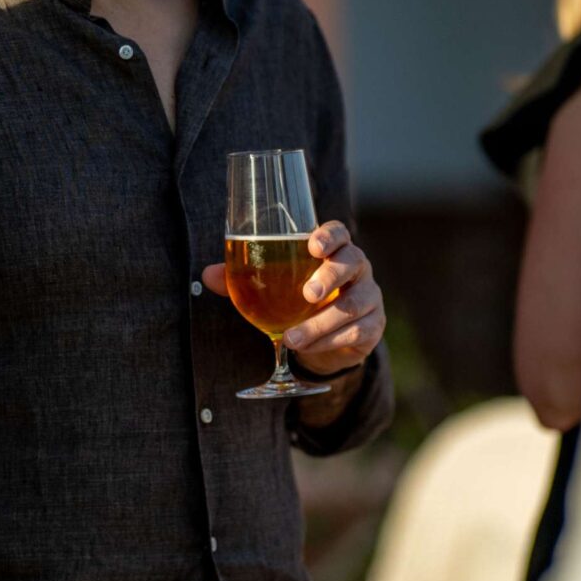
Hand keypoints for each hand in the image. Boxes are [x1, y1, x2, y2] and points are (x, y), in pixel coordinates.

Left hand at [204, 220, 385, 376]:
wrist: (326, 339)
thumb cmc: (297, 301)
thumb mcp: (272, 287)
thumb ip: (243, 278)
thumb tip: (207, 275)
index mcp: (334, 250)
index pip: (339, 232)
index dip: (329, 236)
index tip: (313, 245)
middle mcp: (357, 268)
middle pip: (352, 262)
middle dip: (329, 277)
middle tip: (306, 295)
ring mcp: (369, 296)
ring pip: (353, 305)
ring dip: (321, 323)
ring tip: (292, 338)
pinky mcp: (373, 325)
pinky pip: (356, 332)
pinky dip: (329, 341)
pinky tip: (307, 348)